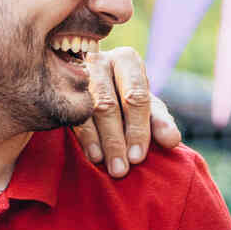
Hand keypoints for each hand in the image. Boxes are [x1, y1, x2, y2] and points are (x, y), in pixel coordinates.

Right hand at [73, 46, 182, 177]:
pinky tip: (94, 156)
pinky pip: (71, 115)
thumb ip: (160, 121)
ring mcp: (75, 73)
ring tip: (110, 167)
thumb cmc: (125, 97)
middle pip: (109, 104)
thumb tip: (172, 141)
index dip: (138, 128)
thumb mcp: (146, 106)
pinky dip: (85, 138)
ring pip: (88, 111)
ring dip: (100, 142)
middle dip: (117, 140)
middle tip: (122, 170)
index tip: (138, 157)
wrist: (91, 85)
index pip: (136, 96)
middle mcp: (100, 61)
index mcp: (127, 60)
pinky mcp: (59, 88)